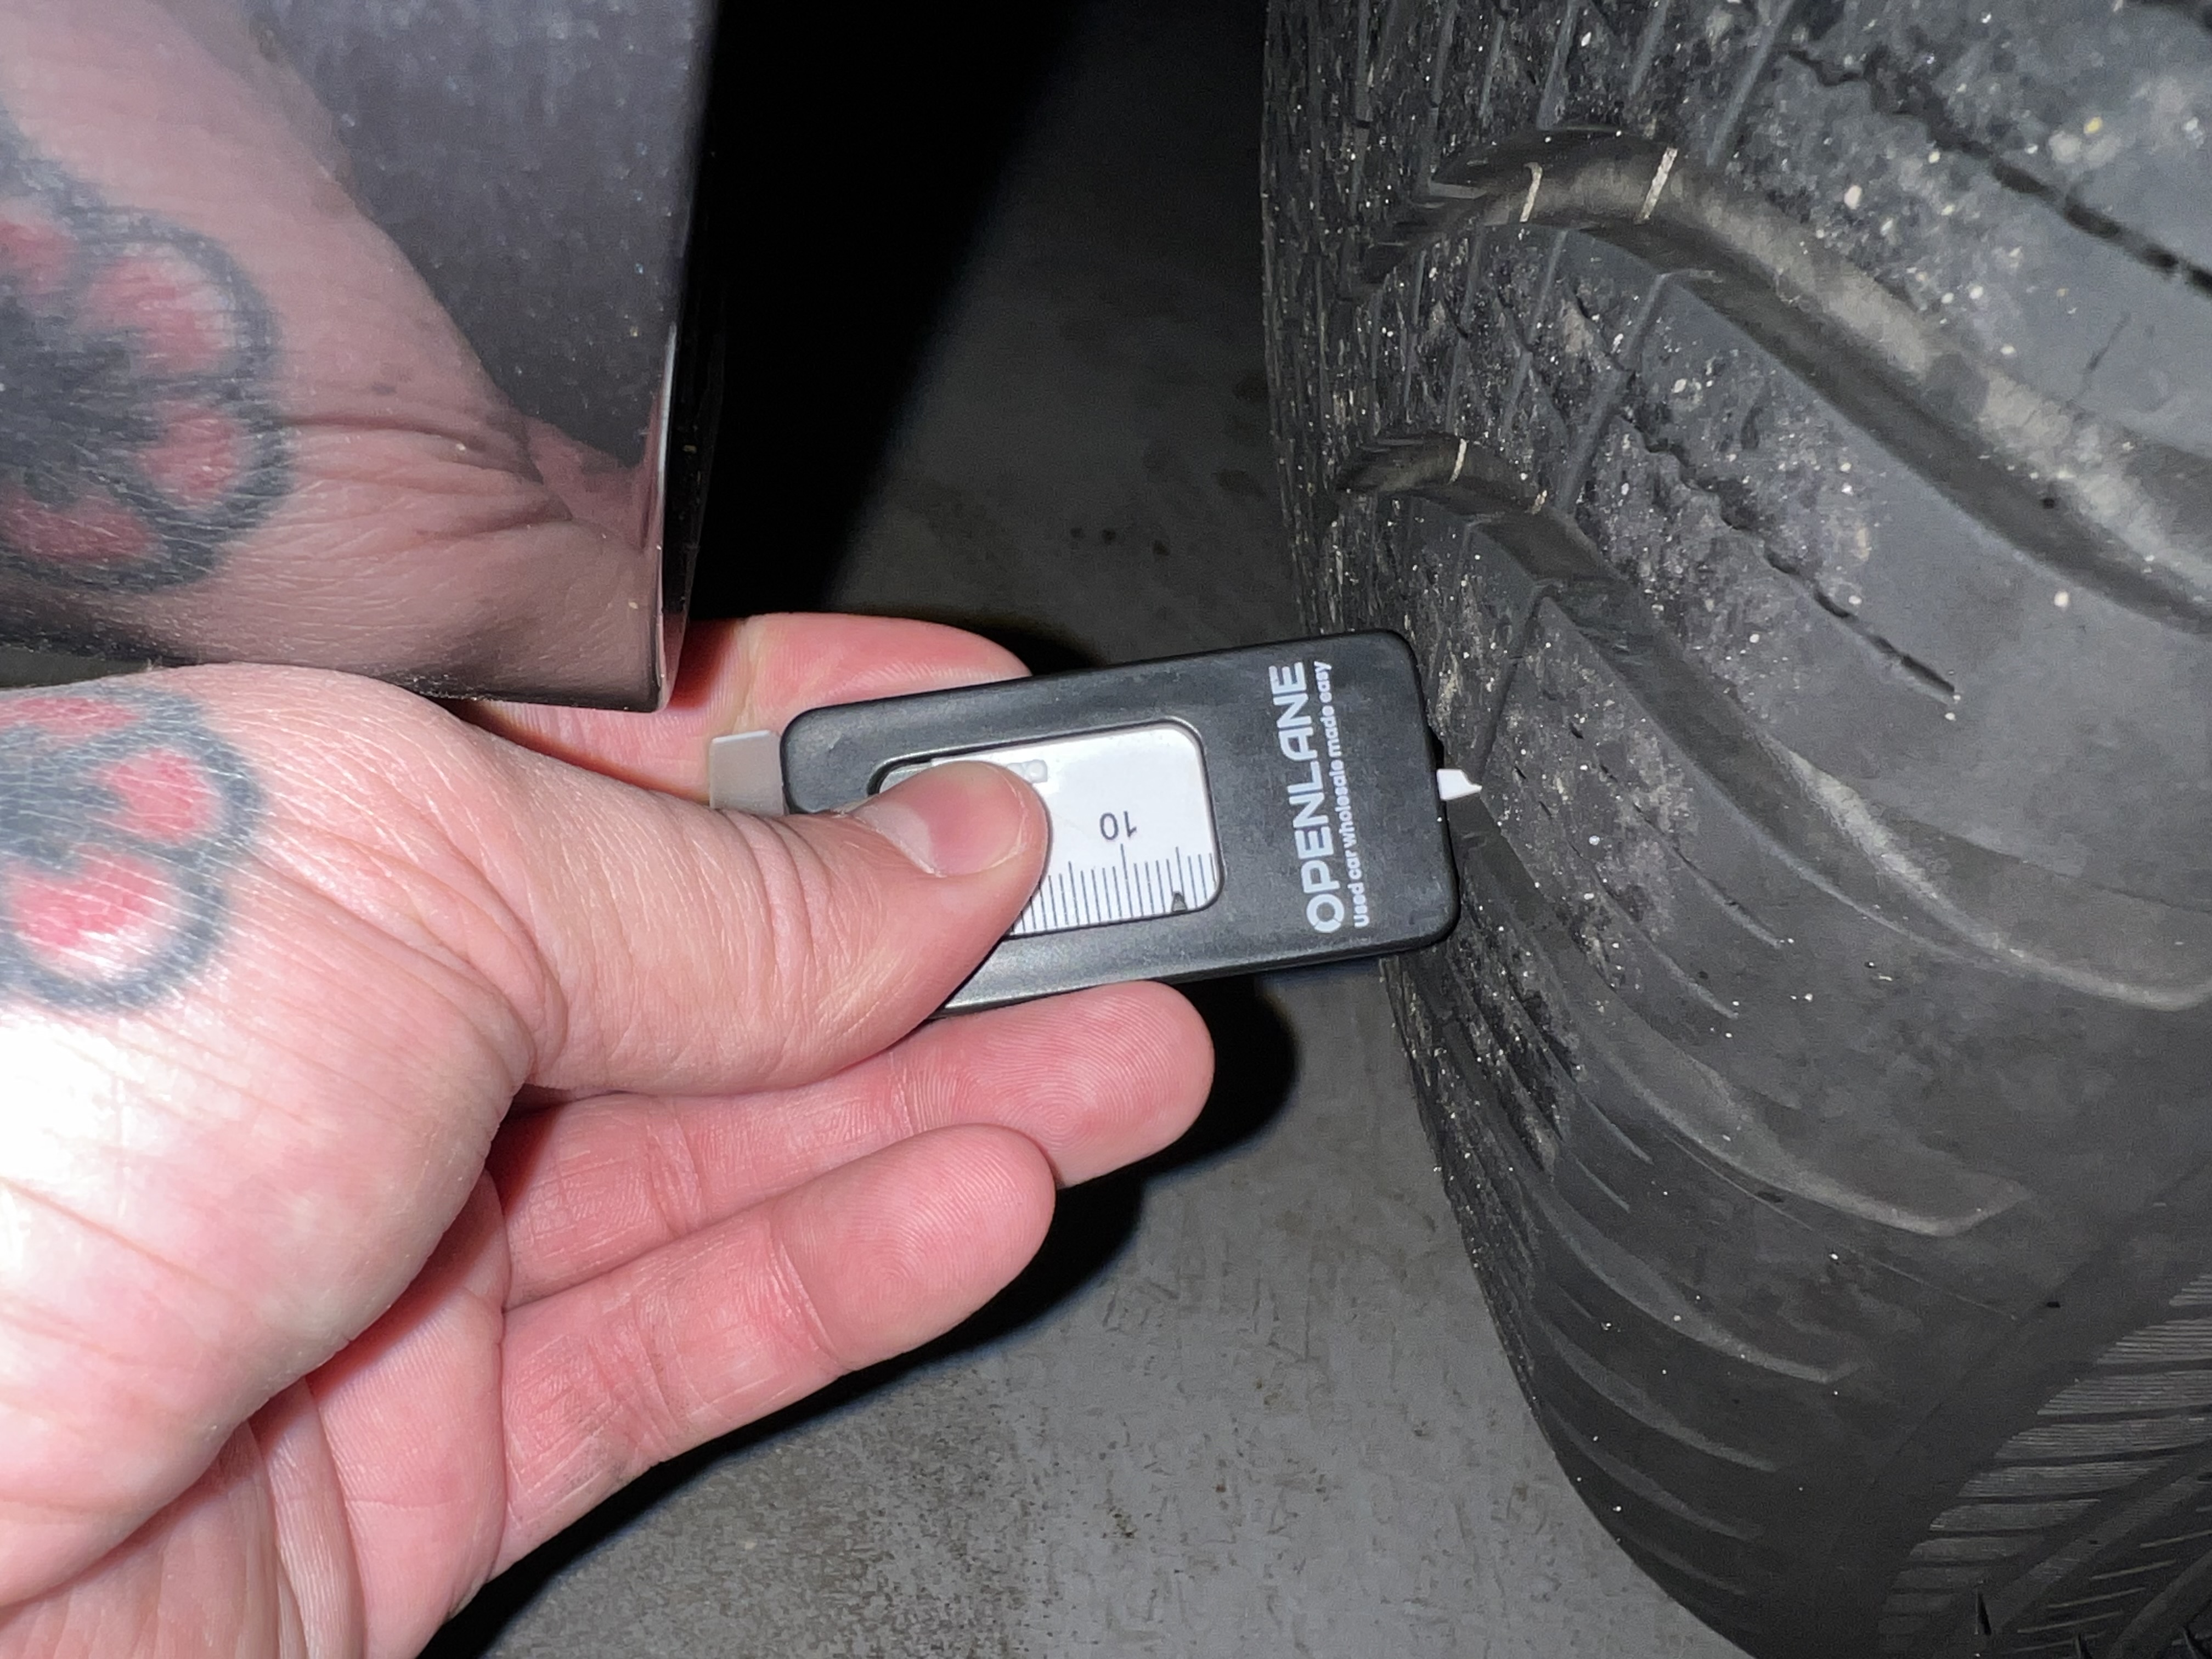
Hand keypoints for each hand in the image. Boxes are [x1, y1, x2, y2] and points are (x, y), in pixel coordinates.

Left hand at [0, 613, 1213, 1655]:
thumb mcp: (386, 876)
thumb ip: (690, 883)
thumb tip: (920, 858)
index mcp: (285, 820)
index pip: (615, 746)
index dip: (832, 732)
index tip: (1012, 741)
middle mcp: (324, 1030)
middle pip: (702, 960)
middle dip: (944, 928)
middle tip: (1137, 908)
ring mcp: (370, 1254)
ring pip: (727, 1156)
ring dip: (951, 1097)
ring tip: (1135, 1053)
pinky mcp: (410, 1463)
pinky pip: (682, 1339)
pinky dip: (853, 1264)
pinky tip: (992, 1191)